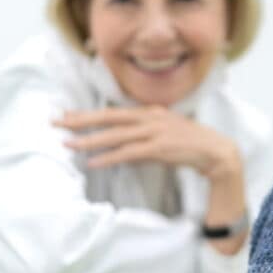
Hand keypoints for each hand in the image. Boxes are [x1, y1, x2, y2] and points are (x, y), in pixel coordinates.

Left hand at [55, 106, 241, 182]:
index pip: (112, 111)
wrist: (215, 150)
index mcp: (149, 112)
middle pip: (109, 118)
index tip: (66, 115)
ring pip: (115, 135)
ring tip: (69, 144)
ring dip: (90, 140)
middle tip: (57, 123)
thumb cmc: (189, 143)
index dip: (88, 113)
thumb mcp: (164, 132)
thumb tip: (121, 145)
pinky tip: (94, 162)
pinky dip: (110, 157)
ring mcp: (154, 132)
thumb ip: (142, 134)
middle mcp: (149, 117)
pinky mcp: (159, 148)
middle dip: (81, 120)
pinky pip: (128, 153)